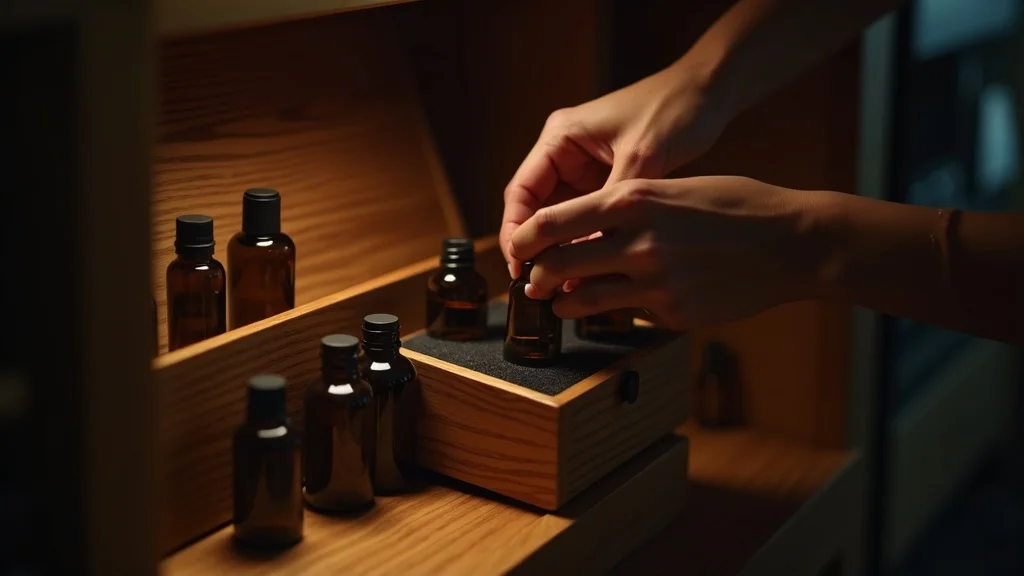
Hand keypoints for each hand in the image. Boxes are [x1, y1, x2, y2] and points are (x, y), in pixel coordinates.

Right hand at [499, 60, 728, 277]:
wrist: (710, 91)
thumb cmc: (675, 110)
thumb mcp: (642, 159)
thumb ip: (611, 207)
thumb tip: (586, 256)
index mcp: (561, 138)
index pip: (522, 192)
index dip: (516, 232)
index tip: (520, 267)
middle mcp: (566, 153)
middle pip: (536, 208)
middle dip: (536, 247)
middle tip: (537, 286)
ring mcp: (586, 168)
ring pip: (561, 218)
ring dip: (560, 249)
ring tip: (559, 285)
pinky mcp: (607, 180)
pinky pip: (588, 217)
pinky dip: (586, 242)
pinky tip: (590, 269)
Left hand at [507, 176, 831, 329]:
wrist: (794, 244)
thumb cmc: (739, 206)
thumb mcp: (678, 188)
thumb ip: (630, 206)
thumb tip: (586, 227)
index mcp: (637, 198)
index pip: (555, 221)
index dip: (525, 237)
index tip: (517, 244)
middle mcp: (639, 241)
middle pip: (559, 265)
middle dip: (536, 276)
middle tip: (531, 281)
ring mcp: (656, 282)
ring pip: (583, 299)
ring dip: (564, 302)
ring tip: (561, 300)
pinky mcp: (673, 313)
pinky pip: (628, 314)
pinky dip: (617, 310)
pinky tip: (621, 304)